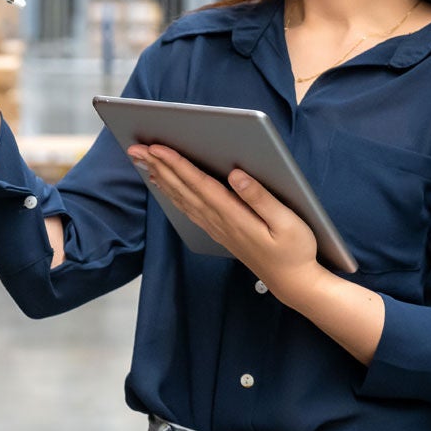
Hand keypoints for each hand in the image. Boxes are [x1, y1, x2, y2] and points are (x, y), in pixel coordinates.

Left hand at [128, 143, 326, 299]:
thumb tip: (237, 174)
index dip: (177, 164)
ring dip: (160, 178)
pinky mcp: (218, 231)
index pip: (199, 184)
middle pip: (183, 189)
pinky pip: (187, 209)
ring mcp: (216, 228)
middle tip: (136, 148)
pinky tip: (164, 185)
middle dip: (159, 166)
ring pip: (181, 198)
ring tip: (142, 161)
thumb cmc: (294, 250)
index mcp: (234, 215)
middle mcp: (219, 221)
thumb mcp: (287, 222)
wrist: (292, 282)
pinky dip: (172, 194)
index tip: (157, 148)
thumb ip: (261, 198)